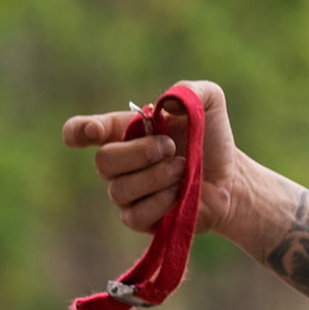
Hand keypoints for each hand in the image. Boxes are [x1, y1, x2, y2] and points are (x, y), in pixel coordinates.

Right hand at [62, 79, 244, 234]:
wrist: (230, 177)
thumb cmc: (211, 138)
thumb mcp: (209, 102)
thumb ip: (192, 91)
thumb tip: (167, 103)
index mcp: (123, 131)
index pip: (79, 131)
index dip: (78, 130)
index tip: (94, 131)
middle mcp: (118, 162)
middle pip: (103, 161)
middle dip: (141, 153)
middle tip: (171, 148)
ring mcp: (125, 192)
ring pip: (120, 190)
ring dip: (158, 177)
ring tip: (183, 169)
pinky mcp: (138, 218)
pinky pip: (134, 215)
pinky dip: (160, 202)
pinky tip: (179, 193)